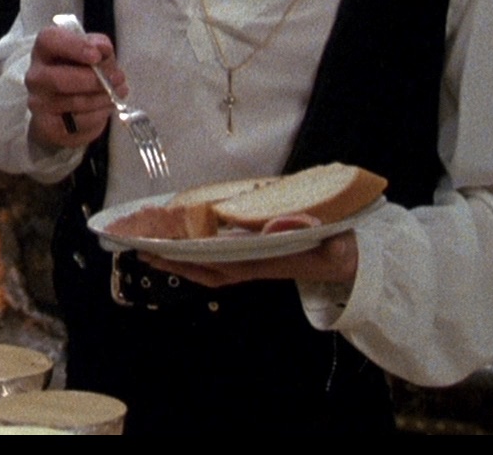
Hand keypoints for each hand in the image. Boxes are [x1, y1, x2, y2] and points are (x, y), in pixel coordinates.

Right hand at [24, 23, 122, 147]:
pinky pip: (80, 123)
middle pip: (60, 79)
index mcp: (44, 50)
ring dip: (103, 98)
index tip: (97, 55)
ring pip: (75, 102)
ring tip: (116, 93)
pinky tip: (104, 108)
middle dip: (94, 80)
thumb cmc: (79, 73)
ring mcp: (38, 103)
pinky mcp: (47, 127)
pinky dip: (99, 115)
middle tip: (118, 78)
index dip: (74, 46)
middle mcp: (35, 76)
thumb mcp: (91, 53)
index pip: (50, 40)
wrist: (65, 110)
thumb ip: (98, 47)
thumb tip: (103, 49)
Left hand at [140, 231, 359, 288]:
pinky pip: (218, 260)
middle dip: (174, 262)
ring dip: (180, 260)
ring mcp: (253, 263)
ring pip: (208, 266)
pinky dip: (196, 254)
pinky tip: (181, 245)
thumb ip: (325, 236)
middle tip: (140, 251)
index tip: (168, 252)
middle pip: (207, 268)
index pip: (225, 264)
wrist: (353, 263)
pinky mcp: (254, 258)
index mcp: (270, 263)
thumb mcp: (339, 244)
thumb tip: (301, 225)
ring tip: (149, 250)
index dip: (195, 259)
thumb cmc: (343, 250)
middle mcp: (256, 266)